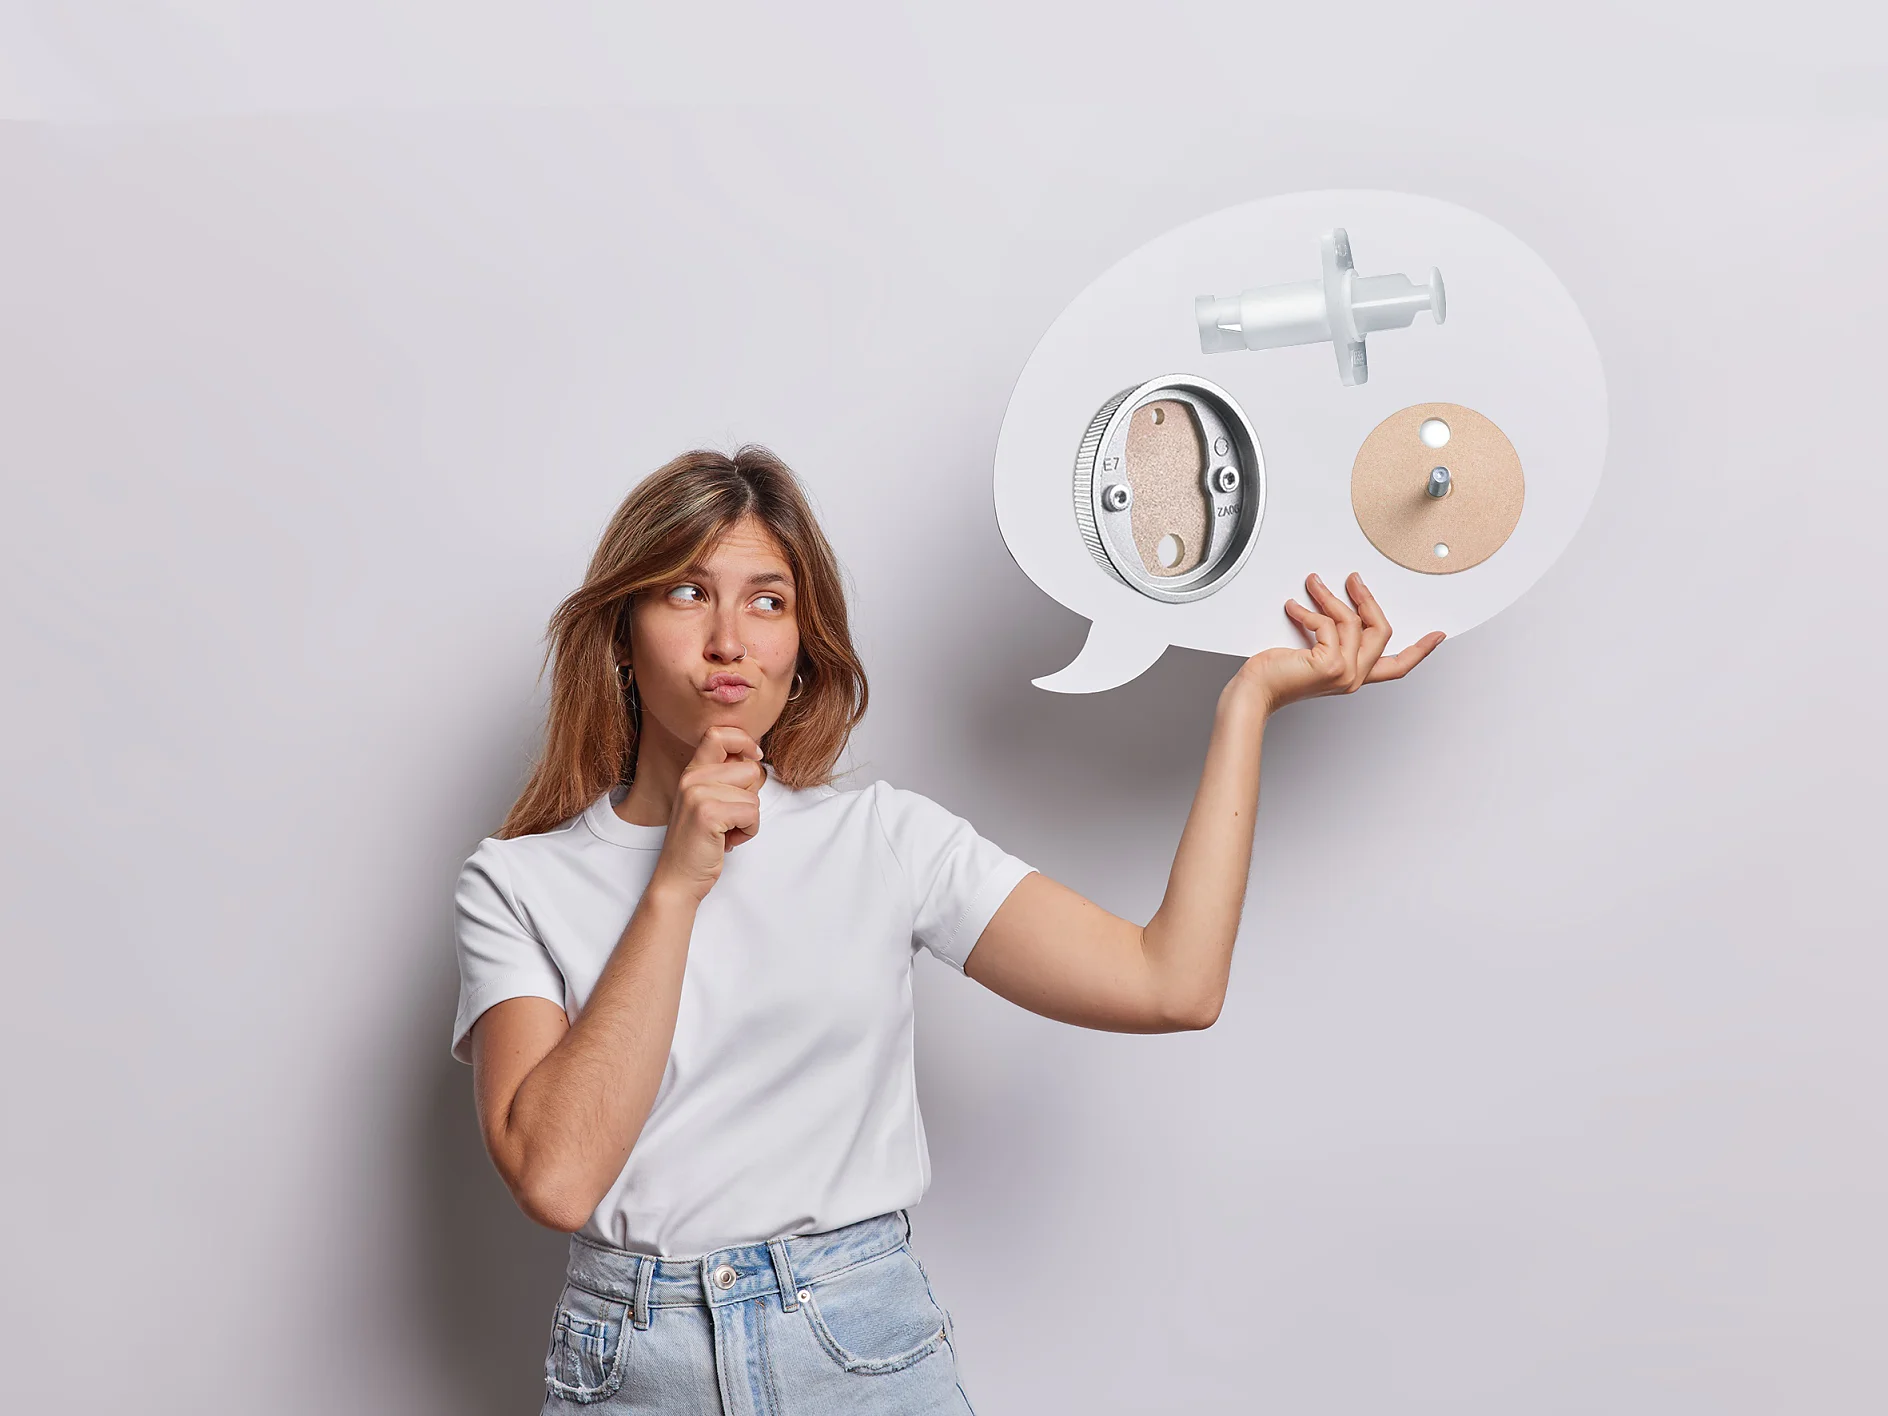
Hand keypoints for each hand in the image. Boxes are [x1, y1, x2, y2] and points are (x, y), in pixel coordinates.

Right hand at [649, 726, 765, 903]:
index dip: (744, 741)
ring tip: (726, 831)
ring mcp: (697, 794)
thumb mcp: (708, 802)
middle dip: (751, 796)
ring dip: (749, 818)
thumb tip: (755, 758)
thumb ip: (725, 778)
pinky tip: (728, 841)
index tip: (755, 757)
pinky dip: (748, 831)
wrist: (678, 879)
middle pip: (750, 769)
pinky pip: (752, 813)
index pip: (719, 733)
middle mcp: (692, 778)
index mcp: (692, 772)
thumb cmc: (700, 842)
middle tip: (730, 817)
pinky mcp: (707, 813)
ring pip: (754, 795)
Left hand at [1236, 571, 1443, 714]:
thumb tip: (1339, 607)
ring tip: (1312, 585)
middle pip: (1381, 631)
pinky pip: (1327, 624)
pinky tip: (1293, 608)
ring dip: (1330, 597)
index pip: (1396, 667)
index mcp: (1355, 677)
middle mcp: (1354, 678)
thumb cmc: (1274, 676)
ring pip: (1352, 622)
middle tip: (1353, 580)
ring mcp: (1344, 673)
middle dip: (1368, 599)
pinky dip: (1308, 611)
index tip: (1437, 636)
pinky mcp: (1330, 665)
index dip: (1420, 650)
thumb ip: (1332, 639)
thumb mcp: (1314, 654)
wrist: (1254, 693)